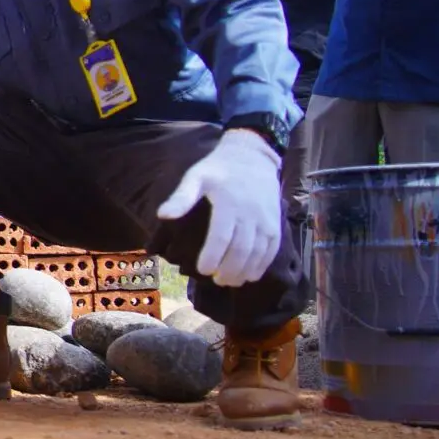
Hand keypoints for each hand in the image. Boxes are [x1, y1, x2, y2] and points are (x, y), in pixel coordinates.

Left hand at [156, 129, 282, 286]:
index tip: (202, 270)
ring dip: (244, 271)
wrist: (253, 157)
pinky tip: (250, 275)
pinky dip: (262, 265)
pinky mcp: (275, 222)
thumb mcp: (197, 176)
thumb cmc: (219, 169)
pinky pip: (272, 248)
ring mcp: (266, 219)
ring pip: (257, 252)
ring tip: (230, 282)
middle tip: (216, 280)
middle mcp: (250, 213)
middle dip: (228, 269)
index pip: (221, 237)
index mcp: (228, 203)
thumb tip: (162, 215)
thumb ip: (181, 197)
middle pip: (241, 249)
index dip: (212, 256)